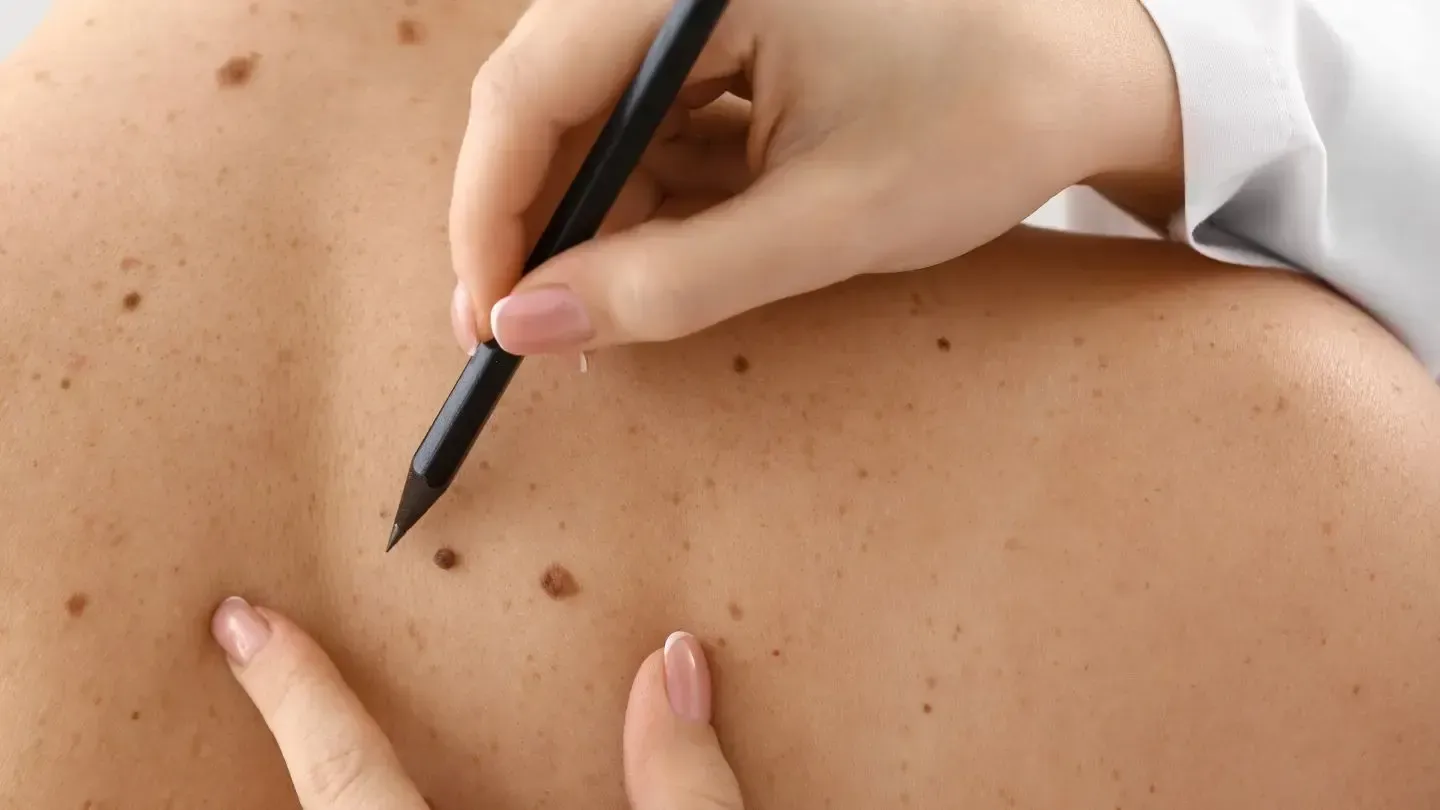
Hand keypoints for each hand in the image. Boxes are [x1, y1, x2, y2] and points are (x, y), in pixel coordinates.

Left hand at [209, 597, 743, 808]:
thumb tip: (674, 665)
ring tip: (327, 732)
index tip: (242, 624)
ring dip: (335, 787)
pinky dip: (374, 807)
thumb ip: (686, 785)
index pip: (348, 778)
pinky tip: (423, 788)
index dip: (292, 697)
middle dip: (293, 745)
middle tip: (262, 670)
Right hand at [447, 0, 1181, 354]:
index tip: (486, 313)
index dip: (490, 208)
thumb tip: (524, 324)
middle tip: (531, 333)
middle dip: (536, 221)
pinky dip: (646, 197)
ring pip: (592, 116)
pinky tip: (668, 258)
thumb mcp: (823, 223)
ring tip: (616, 312)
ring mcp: (705, 0)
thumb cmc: (981, 124)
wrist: (1087, 76)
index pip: (530, 84)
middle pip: (547, 96)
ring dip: (593, 219)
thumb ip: (670, 282)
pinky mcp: (728, 32)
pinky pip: (648, 118)